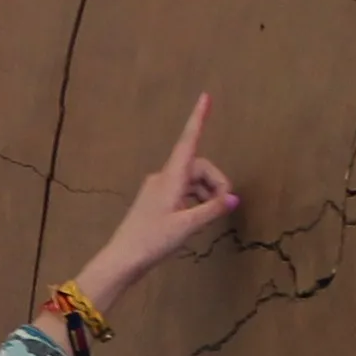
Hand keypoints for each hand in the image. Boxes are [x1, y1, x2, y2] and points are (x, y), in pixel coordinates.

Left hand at [68, 93, 242, 318]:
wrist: (122, 259)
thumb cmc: (152, 241)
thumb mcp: (186, 226)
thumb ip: (211, 210)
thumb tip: (233, 198)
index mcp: (170, 177)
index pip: (189, 141)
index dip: (198, 119)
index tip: (205, 97)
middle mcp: (164, 177)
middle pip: (198, 167)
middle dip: (216, 182)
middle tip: (225, 206)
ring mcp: (159, 189)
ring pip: (192, 181)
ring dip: (207, 193)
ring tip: (211, 216)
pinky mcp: (157, 201)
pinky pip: (184, 192)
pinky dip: (196, 200)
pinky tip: (199, 218)